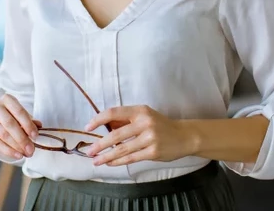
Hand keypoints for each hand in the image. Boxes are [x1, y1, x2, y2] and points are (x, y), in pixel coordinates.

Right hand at [0, 94, 40, 159]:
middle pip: (9, 123)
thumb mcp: (24, 117)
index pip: (18, 111)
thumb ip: (30, 121)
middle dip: (22, 138)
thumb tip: (39, 126)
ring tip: (26, 153)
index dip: (28, 124)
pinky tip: (17, 155)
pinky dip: (8, 151)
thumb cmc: (15, 117)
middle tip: (31, 149)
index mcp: (6, 99)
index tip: (35, 136)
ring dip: (16, 146)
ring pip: (2, 134)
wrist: (0, 121)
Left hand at [83, 106, 197, 166]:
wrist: (184, 136)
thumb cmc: (161, 126)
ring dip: (107, 156)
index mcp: (140, 111)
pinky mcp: (153, 152)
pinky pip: (131, 158)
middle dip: (100, 144)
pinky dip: (118, 161)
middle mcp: (145, 122)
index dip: (99, 120)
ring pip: (123, 148)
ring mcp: (150, 138)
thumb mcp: (145, 117)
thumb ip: (126, 121)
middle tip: (89, 151)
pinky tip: (110, 163)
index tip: (88, 127)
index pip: (114, 113)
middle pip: (116, 134)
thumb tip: (104, 126)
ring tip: (96, 160)